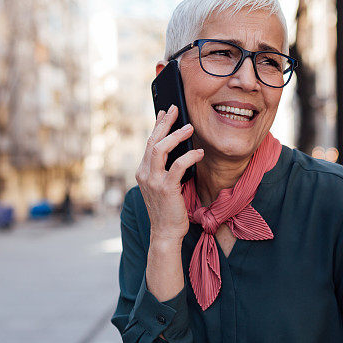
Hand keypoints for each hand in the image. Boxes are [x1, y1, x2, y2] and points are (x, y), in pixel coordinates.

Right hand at [135, 105, 204, 241]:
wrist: (165, 232)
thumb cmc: (169, 210)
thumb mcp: (164, 186)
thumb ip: (166, 169)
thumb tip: (179, 150)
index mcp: (143, 172)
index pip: (149, 143)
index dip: (157, 126)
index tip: (164, 112)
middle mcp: (145, 174)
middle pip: (153, 141)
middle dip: (164, 123)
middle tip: (176, 109)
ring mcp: (153, 181)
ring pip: (160, 149)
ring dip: (176, 136)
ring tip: (189, 127)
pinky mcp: (166, 188)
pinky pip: (177, 165)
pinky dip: (189, 156)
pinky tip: (199, 153)